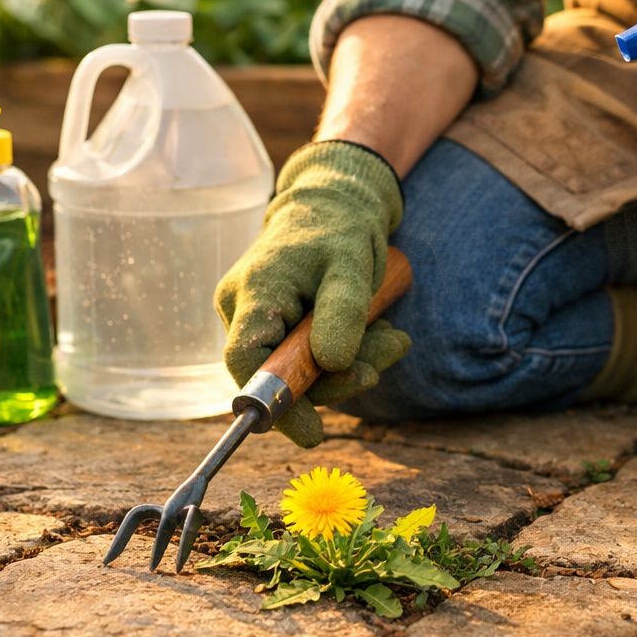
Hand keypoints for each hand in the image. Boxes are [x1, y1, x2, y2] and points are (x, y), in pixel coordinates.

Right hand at [215, 141, 409, 446]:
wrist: (334, 204)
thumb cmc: (339, 228)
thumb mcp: (351, 264)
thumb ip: (342, 313)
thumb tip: (331, 365)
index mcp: (254, 292)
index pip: (245, 359)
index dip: (274, 402)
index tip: (313, 432)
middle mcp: (244, 309)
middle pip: (277, 373)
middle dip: (334, 380)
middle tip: (380, 368)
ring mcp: (259, 319)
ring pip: (299, 368)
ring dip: (350, 365)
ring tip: (393, 342)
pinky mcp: (278, 326)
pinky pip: (308, 356)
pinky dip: (345, 354)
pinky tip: (378, 336)